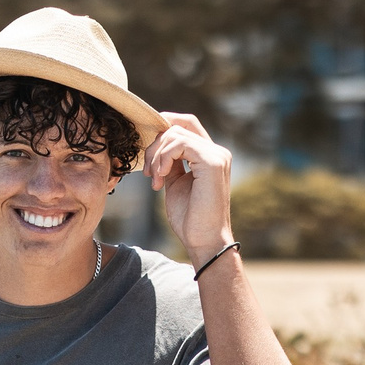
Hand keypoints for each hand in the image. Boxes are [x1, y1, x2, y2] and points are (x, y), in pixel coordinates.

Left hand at [144, 113, 235, 261]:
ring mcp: (217, 155)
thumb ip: (170, 163)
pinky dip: (163, 159)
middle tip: (147, 172)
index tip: (147, 157)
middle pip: (178, 126)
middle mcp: (217, 151)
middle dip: (154, 146)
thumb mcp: (174, 183)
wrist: (203, 241)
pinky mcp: (213, 162)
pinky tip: (160, 178)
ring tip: (154, 180)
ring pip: (175, 134)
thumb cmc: (190, 219)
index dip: (162, 130)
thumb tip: (157, 147)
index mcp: (209, 155)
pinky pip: (180, 144)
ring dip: (156, 156)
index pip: (186, 124)